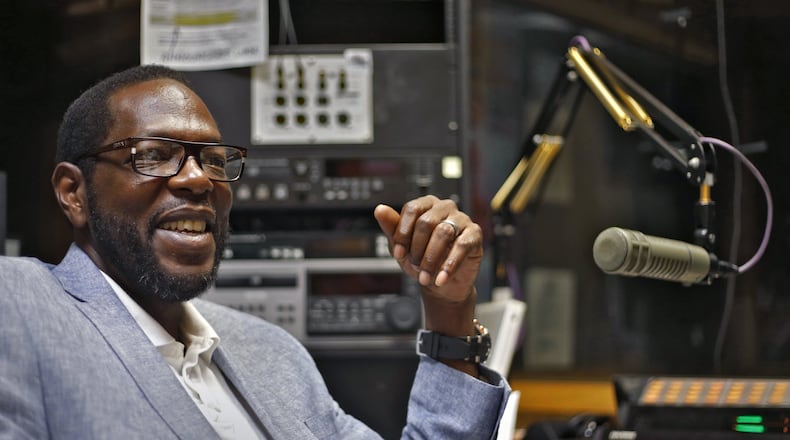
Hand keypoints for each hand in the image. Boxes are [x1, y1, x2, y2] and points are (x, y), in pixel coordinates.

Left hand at [374, 196, 482, 337]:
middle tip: (414, 266)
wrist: (439, 284)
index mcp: (426, 205)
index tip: (398, 254)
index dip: (402, 233)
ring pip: (443, 232)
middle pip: (427, 222)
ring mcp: (462, 219)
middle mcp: (445, 207)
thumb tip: (379, 209)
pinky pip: (462, 246)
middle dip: (417, 249)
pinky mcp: (475, 234)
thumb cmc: (420, 260)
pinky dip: (449, 265)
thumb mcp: (402, 246)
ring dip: (431, 259)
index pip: (412, 209)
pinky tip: (440, 279)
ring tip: (425, 277)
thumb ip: (391, 227)